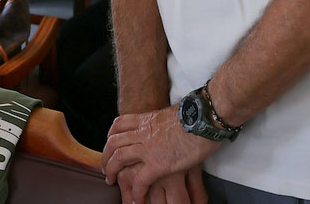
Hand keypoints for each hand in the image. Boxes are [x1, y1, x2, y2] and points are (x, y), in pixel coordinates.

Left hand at [103, 107, 217, 203]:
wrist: (204, 117)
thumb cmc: (195, 113)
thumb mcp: (172, 113)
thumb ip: (165, 122)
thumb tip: (170, 126)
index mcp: (147, 120)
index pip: (120, 124)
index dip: (111, 134)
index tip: (110, 142)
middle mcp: (143, 133)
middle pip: (114, 142)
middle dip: (106, 156)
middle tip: (105, 167)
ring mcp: (148, 148)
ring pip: (119, 159)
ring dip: (111, 171)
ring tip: (111, 181)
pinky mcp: (158, 164)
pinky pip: (140, 181)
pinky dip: (136, 192)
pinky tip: (136, 199)